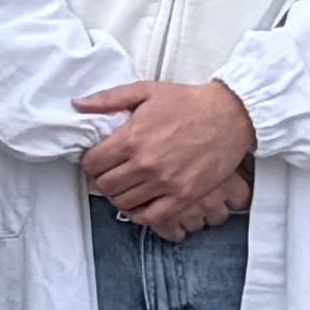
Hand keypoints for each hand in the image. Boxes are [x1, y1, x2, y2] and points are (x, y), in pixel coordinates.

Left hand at [76, 79, 256, 237]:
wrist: (230, 115)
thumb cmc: (189, 102)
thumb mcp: (145, 91)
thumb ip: (108, 99)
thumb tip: (79, 104)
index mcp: (131, 139)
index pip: (92, 164)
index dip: (90, 163)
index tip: (96, 162)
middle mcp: (145, 164)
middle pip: (105, 186)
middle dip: (103, 180)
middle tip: (111, 174)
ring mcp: (165, 182)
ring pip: (125, 203)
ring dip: (121, 197)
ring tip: (127, 186)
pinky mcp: (185, 195)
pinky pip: (153, 217)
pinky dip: (143, 215)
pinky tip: (143, 205)